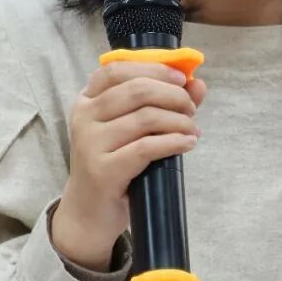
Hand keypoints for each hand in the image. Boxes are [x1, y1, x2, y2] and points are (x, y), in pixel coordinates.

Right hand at [51, 60, 206, 269]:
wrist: (88, 212)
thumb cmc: (113, 165)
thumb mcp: (132, 130)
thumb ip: (161, 103)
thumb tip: (197, 84)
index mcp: (87, 100)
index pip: (117, 69)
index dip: (154, 68)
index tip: (182, 79)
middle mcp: (84, 117)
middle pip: (138, 90)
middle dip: (174, 96)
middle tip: (192, 109)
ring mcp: (91, 143)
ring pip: (146, 117)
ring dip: (179, 121)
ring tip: (192, 130)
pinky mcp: (103, 170)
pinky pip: (147, 147)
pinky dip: (174, 142)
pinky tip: (187, 144)